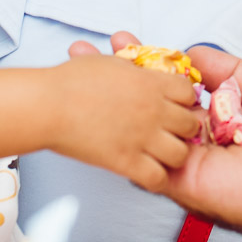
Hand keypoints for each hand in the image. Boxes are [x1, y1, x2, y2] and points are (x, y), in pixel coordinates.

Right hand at [48, 37, 201, 191]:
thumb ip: (131, 66)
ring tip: (160, 153)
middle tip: (170, 130)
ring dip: (173, 154)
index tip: (175, 104)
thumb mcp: (110, 63)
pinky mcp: (126, 162)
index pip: (189, 93)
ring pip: (180, 154)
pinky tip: (145, 171)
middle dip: (183, 127)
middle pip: (190, 123)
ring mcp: (142, 137)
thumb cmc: (72, 80)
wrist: (50, 105)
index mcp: (151, 83)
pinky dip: (155, 178)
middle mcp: (153, 110)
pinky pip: (157, 178)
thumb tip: (137, 65)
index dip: (184, 99)